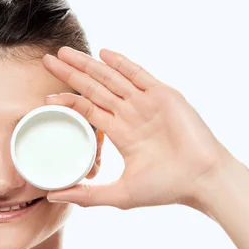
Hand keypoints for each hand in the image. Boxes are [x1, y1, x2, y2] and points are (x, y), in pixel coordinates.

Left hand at [41, 46, 234, 209]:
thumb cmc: (166, 189)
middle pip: (93, 88)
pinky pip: (138, 75)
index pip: (87, 110)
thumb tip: (51, 196)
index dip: (67, 101)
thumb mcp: (119, 194)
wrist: (202, 180)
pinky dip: (121, 63)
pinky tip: (103, 53)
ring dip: (88, 64)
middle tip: (47, 59)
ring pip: (110, 78)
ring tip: (64, 52)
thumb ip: (86, 195)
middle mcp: (131, 114)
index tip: (45, 98)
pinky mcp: (163, 96)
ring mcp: (146, 103)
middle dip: (71, 74)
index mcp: (121, 132)